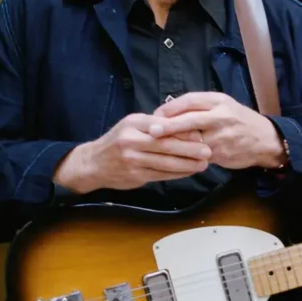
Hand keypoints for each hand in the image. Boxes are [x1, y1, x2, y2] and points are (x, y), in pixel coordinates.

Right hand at [54, 113, 211, 193]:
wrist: (93, 164)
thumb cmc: (118, 141)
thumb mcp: (132, 125)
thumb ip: (155, 125)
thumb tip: (185, 126)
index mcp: (134, 124)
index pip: (163, 127)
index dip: (183, 132)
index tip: (201, 133)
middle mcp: (132, 141)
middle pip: (166, 146)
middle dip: (190, 149)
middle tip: (208, 151)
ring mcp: (132, 160)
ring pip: (165, 163)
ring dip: (187, 165)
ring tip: (203, 164)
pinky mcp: (135, 176)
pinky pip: (161, 175)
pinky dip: (176, 174)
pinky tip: (188, 172)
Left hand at [152, 92, 286, 170]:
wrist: (264, 140)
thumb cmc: (237, 120)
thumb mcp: (222, 105)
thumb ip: (198, 106)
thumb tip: (167, 111)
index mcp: (218, 101)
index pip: (190, 101)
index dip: (170, 108)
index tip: (155, 115)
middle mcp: (221, 116)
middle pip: (189, 120)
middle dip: (168, 126)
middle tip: (152, 132)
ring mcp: (222, 137)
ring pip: (193, 141)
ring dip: (175, 145)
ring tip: (159, 147)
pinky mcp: (222, 154)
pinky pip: (199, 156)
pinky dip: (186, 157)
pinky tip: (174, 157)